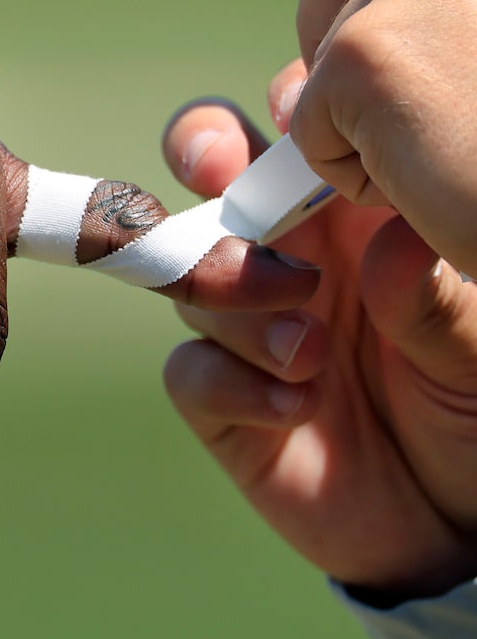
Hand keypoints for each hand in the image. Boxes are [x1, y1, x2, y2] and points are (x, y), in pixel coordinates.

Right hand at [162, 73, 476, 599]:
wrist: (455, 529)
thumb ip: (438, 300)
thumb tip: (389, 241)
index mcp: (356, 221)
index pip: (302, 137)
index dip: (286, 109)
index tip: (299, 115)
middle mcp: (291, 260)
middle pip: (213, 173)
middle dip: (201, 151)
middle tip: (218, 170)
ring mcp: (247, 328)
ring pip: (189, 273)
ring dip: (234, 296)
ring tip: (308, 351)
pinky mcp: (222, 401)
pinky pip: (189, 371)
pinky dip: (232, 383)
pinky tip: (295, 408)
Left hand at [288, 0, 476, 276]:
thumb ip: (427, 30)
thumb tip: (296, 76)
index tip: (394, 50)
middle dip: (340, 34)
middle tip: (382, 106)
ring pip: (329, 55)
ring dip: (365, 118)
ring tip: (446, 163)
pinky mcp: (364, 55)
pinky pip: (311, 126)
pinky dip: (351, 173)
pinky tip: (428, 192)